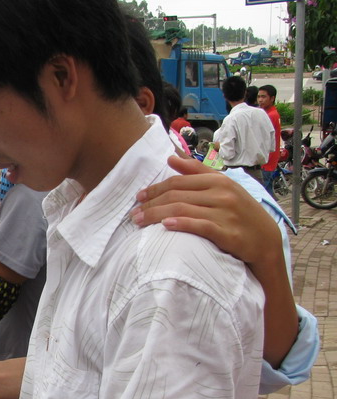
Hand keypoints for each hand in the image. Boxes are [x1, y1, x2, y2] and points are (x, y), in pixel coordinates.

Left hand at [130, 155, 281, 267]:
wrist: (266, 240)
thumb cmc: (241, 212)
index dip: (155, 188)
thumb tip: (171, 158)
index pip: (178, 181)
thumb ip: (197, 172)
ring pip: (183, 209)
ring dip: (156, 215)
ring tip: (139, 221)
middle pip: (176, 195)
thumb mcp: (224, 186)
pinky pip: (200, 226)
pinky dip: (181, 224)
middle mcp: (221, 193)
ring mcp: (225, 213)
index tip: (138, 197)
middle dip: (151, 203)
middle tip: (133, 213)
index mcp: (218, 180)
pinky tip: (165, 225)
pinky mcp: (228, 233)